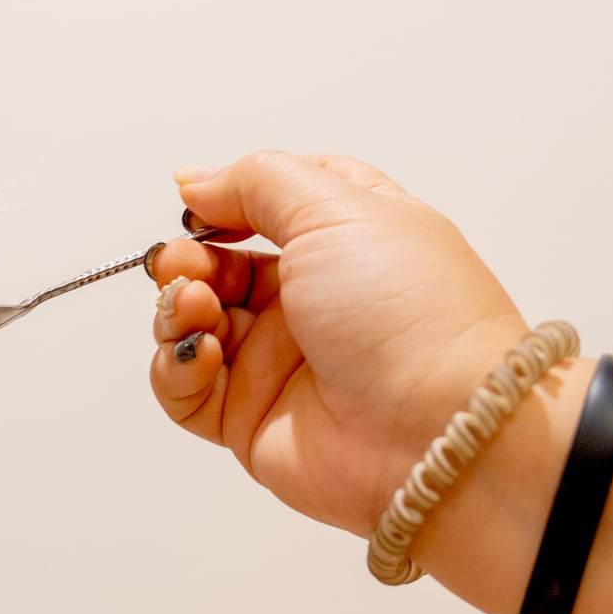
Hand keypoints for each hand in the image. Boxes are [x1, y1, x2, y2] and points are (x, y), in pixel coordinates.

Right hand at [148, 152, 536, 536]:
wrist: (436, 432)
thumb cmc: (413, 318)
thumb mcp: (337, 208)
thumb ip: (256, 182)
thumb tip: (196, 182)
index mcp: (348, 236)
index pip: (270, 203)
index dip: (227, 200)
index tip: (199, 206)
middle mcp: (314, 297)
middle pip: (218, 264)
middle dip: (188, 259)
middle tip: (187, 267)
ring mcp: (280, 361)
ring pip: (192, 323)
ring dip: (177, 309)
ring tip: (195, 310)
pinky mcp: (251, 418)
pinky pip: (184, 388)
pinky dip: (176, 368)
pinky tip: (202, 356)